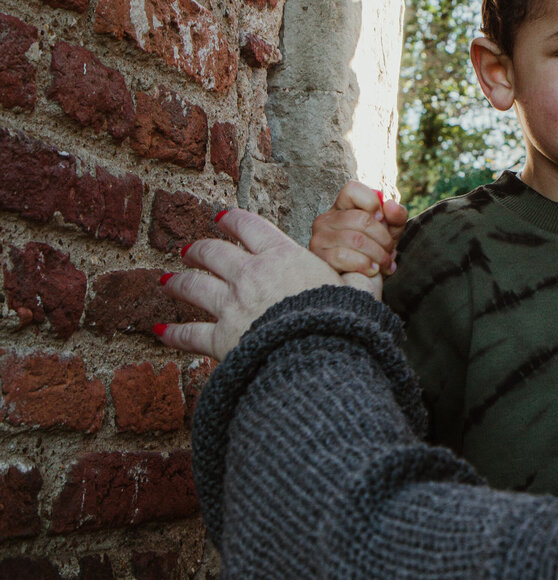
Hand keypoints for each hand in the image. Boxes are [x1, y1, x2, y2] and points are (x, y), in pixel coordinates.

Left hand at [157, 208, 351, 361]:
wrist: (317, 362)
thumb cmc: (342, 324)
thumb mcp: (360, 291)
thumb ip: (362, 276)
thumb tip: (374, 265)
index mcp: (283, 256)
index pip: (250, 226)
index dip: (233, 220)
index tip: (222, 217)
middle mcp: (251, 275)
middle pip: (214, 252)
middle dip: (199, 248)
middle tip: (190, 249)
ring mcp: (231, 306)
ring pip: (193, 286)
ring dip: (178, 281)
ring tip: (167, 279)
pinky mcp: (220, 339)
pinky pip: (189, 334)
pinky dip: (173, 333)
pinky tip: (160, 332)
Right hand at [309, 180, 406, 281]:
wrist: (362, 285)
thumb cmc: (375, 253)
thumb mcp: (390, 232)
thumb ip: (396, 216)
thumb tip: (390, 205)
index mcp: (341, 207)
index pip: (352, 189)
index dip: (372, 202)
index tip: (382, 219)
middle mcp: (326, 219)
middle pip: (361, 218)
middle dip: (383, 238)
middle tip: (391, 251)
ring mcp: (319, 238)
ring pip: (356, 239)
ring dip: (378, 254)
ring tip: (385, 263)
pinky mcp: (318, 257)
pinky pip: (344, 256)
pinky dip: (365, 265)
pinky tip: (372, 270)